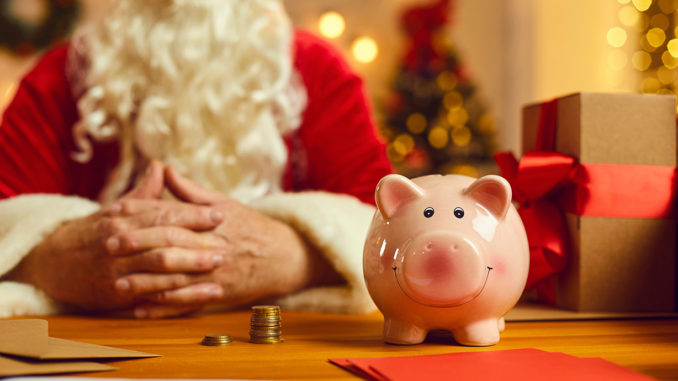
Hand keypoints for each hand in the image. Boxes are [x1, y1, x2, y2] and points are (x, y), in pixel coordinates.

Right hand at [7, 161, 226, 312]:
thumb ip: (143, 193)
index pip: (164, 213)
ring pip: (160, 265)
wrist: (54, 263)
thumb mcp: (114, 209)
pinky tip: (199, 294)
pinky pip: (152, 293)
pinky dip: (178, 294)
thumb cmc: (92, 232)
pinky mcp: (117, 292)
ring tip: (218, 264)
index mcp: (122, 217)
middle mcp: (119, 240)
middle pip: (165, 238)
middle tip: (226, 241)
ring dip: (191, 265)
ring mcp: (118, 267)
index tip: (220, 214)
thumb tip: (161, 166)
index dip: (194, 214)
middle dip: (198, 240)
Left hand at [136, 166, 343, 311]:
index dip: (142, 215)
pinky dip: (163, 308)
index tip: (116, 213)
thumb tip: (164, 170)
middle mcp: (213, 248)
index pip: (172, 217)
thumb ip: (192, 191)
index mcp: (212, 223)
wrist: (286, 257)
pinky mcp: (219, 294)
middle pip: (170, 247)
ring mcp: (215, 274)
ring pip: (176, 279)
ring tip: (118, 283)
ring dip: (145, 282)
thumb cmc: (253, 227)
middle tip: (108, 246)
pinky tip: (141, 309)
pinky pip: (187, 304)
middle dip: (138, 246)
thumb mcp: (226, 203)